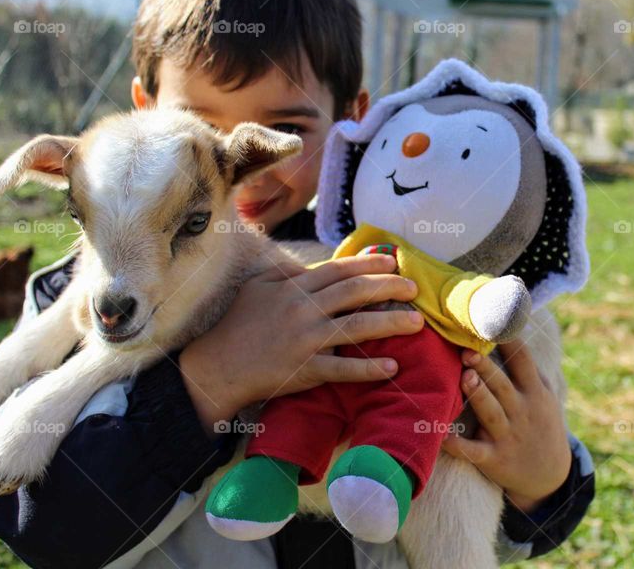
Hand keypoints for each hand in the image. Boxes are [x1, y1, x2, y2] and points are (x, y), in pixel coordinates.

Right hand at [180, 253, 422, 435]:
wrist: (218, 367)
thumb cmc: (238, 325)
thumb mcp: (256, 288)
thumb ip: (286, 273)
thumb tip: (312, 265)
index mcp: (294, 288)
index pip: (339, 270)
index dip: (369, 265)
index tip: (394, 263)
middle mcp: (303, 309)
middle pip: (355, 292)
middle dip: (390, 288)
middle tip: (414, 289)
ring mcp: (305, 340)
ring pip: (357, 327)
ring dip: (390, 323)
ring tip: (416, 323)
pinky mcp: (305, 370)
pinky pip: (344, 369)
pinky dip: (369, 368)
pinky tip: (393, 367)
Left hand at [442, 338, 570, 513]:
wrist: (549, 475)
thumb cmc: (539, 423)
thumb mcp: (545, 396)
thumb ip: (529, 369)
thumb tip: (512, 331)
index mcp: (534, 393)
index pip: (523, 362)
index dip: (511, 343)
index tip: (495, 322)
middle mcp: (522, 412)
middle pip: (503, 386)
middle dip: (487, 369)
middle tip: (468, 351)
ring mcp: (508, 436)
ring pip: (491, 413)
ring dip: (478, 396)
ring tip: (464, 378)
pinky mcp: (494, 459)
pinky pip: (473, 451)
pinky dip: (458, 444)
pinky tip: (441, 435)